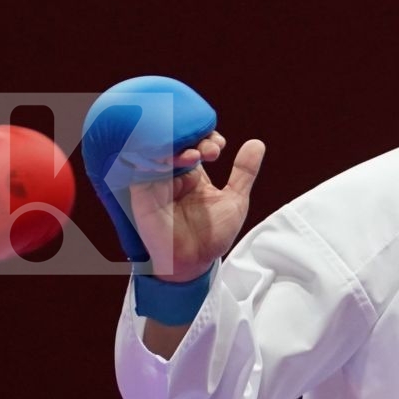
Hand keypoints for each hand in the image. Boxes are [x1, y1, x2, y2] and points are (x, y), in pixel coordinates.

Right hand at [127, 131, 264, 281]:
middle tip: (211, 149)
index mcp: (192, 174)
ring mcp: (157, 182)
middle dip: (193, 139)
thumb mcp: (235, 199)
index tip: (219, 144)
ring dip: (176, 147)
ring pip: (159, 151)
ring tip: (196, 155)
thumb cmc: (211, 236)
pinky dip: (155, 158)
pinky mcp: (142, 193)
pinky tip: (172, 159)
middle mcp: (173, 174)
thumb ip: (244, 172)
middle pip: (177, 142)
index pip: (194, 142)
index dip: (205, 136)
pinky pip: (141, 169)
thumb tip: (258, 143)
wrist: (195, 263)